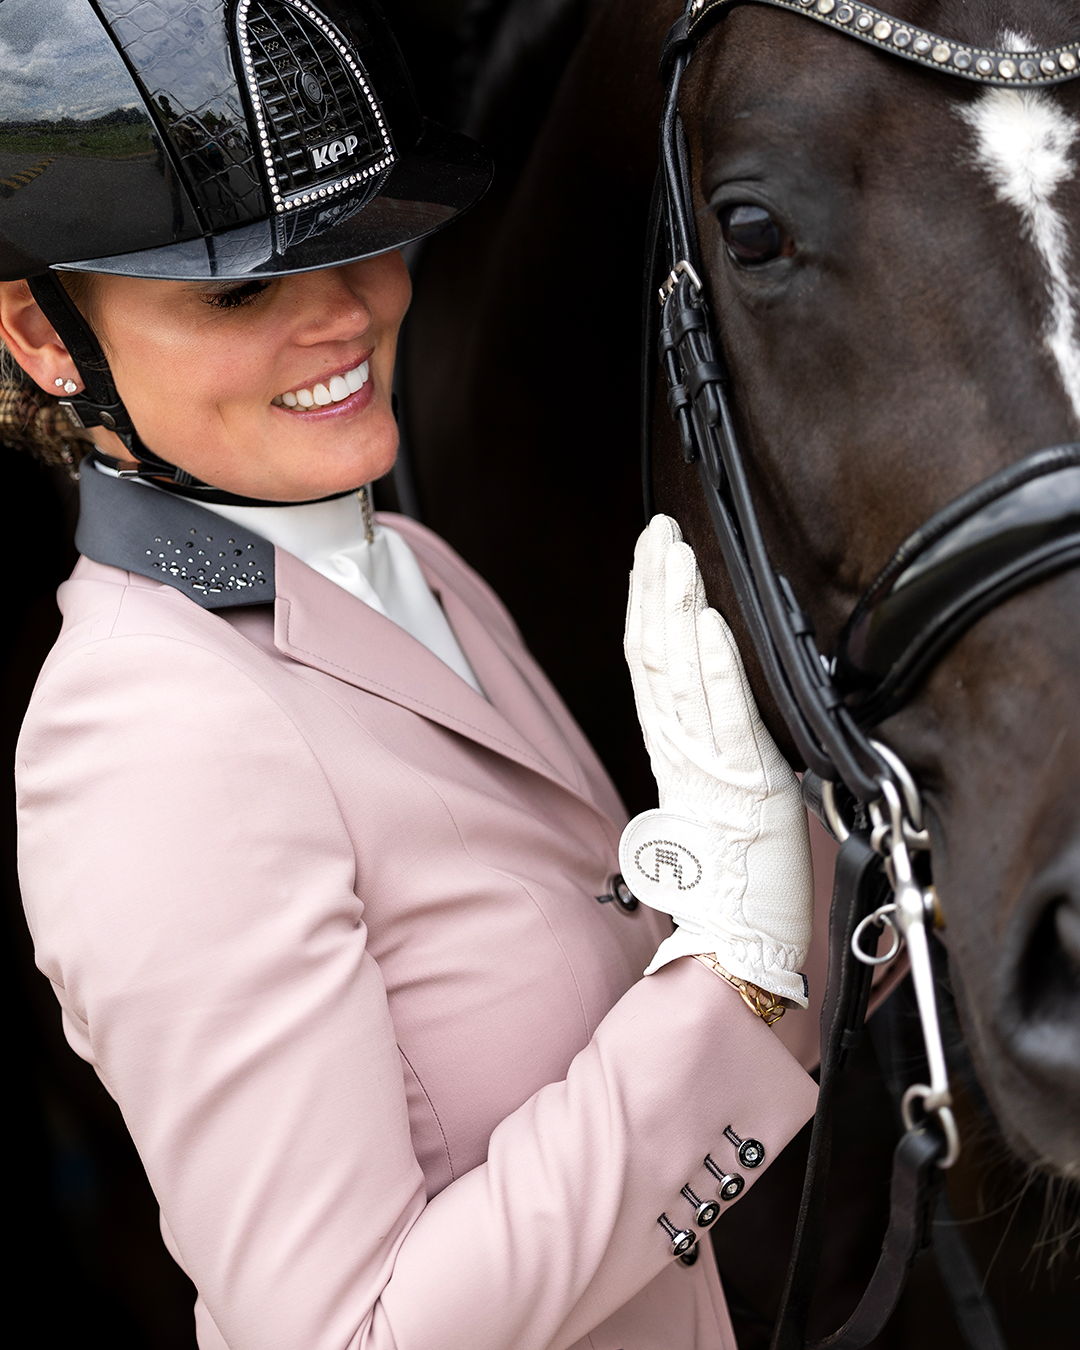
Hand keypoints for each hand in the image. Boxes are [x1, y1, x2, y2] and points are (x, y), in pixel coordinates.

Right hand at [619, 516, 813, 1006]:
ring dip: (679, 610)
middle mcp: (679, 750)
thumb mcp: (715, 792)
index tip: (650, 554)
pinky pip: (724, 718)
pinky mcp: (743, 784)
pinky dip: (716, 669)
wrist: (735, 938)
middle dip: (656, 587)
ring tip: (679, 555)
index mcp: (672, 749)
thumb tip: (709, 699)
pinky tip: (710, 625)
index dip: (646, 603)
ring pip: (680, 675)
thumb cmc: (735, 872)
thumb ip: (705, 742)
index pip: (649, 662)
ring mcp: (707, 765)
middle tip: (659, 530)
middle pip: (655, 655)